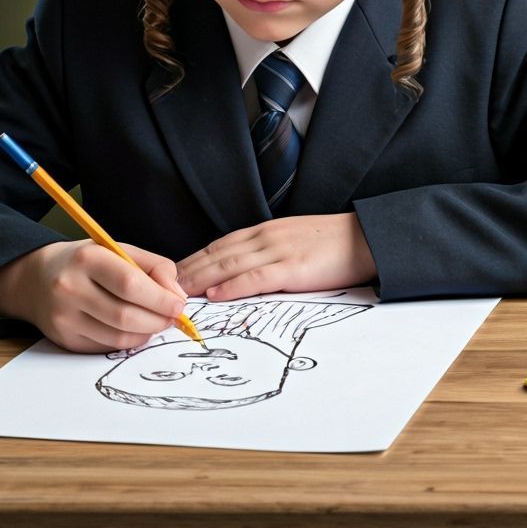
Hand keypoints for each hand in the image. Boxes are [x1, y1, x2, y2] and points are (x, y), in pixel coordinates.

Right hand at [0, 239, 186, 352]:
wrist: (36, 278)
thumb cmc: (86, 262)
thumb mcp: (118, 250)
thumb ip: (154, 267)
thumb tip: (177, 295)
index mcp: (87, 258)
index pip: (130, 284)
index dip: (160, 298)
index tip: (179, 304)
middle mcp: (70, 288)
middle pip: (125, 316)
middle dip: (158, 320)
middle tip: (173, 317)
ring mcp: (64, 317)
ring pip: (118, 337)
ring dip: (146, 333)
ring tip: (156, 322)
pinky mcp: (64, 339)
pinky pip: (106, 347)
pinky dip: (128, 341)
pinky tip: (134, 329)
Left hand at [175, 212, 375, 300]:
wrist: (366, 237)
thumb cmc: (332, 244)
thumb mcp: (293, 241)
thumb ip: (268, 253)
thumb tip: (244, 271)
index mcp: (265, 231)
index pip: (219, 244)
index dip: (194, 258)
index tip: (172, 272)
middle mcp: (266, 237)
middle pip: (217, 253)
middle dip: (188, 269)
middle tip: (160, 285)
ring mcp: (278, 251)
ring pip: (229, 264)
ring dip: (200, 279)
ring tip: (176, 292)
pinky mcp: (293, 268)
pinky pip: (256, 277)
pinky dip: (231, 286)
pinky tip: (214, 295)